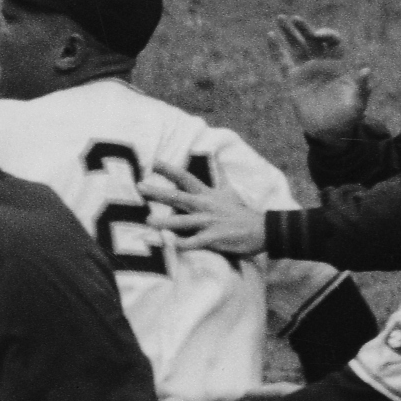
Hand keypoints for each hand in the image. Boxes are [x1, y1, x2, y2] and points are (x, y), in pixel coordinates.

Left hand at [142, 163, 266, 257]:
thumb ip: (219, 174)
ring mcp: (208, 223)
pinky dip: (181, 244)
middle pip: (178, 197)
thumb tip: (216, 156)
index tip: (154, 161)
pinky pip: (193, 243)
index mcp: (207, 195)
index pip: (186, 178)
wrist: (261, 230)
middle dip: (158, 192)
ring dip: (165, 221)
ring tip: (148, 220)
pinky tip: (169, 244)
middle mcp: (205, 206)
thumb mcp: (229, 190)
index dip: (170, 170)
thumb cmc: (241, 212)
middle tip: (139, 186)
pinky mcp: (213, 239)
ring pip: (182, 222)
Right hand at [270, 15, 370, 140]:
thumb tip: (365, 70)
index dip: (326, 35)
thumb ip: (362, 87)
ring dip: (288, 33)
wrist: (331, 131)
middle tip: (294, 18)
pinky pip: (282, 62)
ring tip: (279, 18)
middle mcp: (322, 63)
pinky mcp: (293, 80)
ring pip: (296, 47)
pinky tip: (270, 36)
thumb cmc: (349, 115)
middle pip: (311, 40)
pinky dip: (276, 50)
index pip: (332, 42)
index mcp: (338, 63)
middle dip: (303, 28)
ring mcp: (306, 71)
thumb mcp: (359, 102)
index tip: (317, 36)